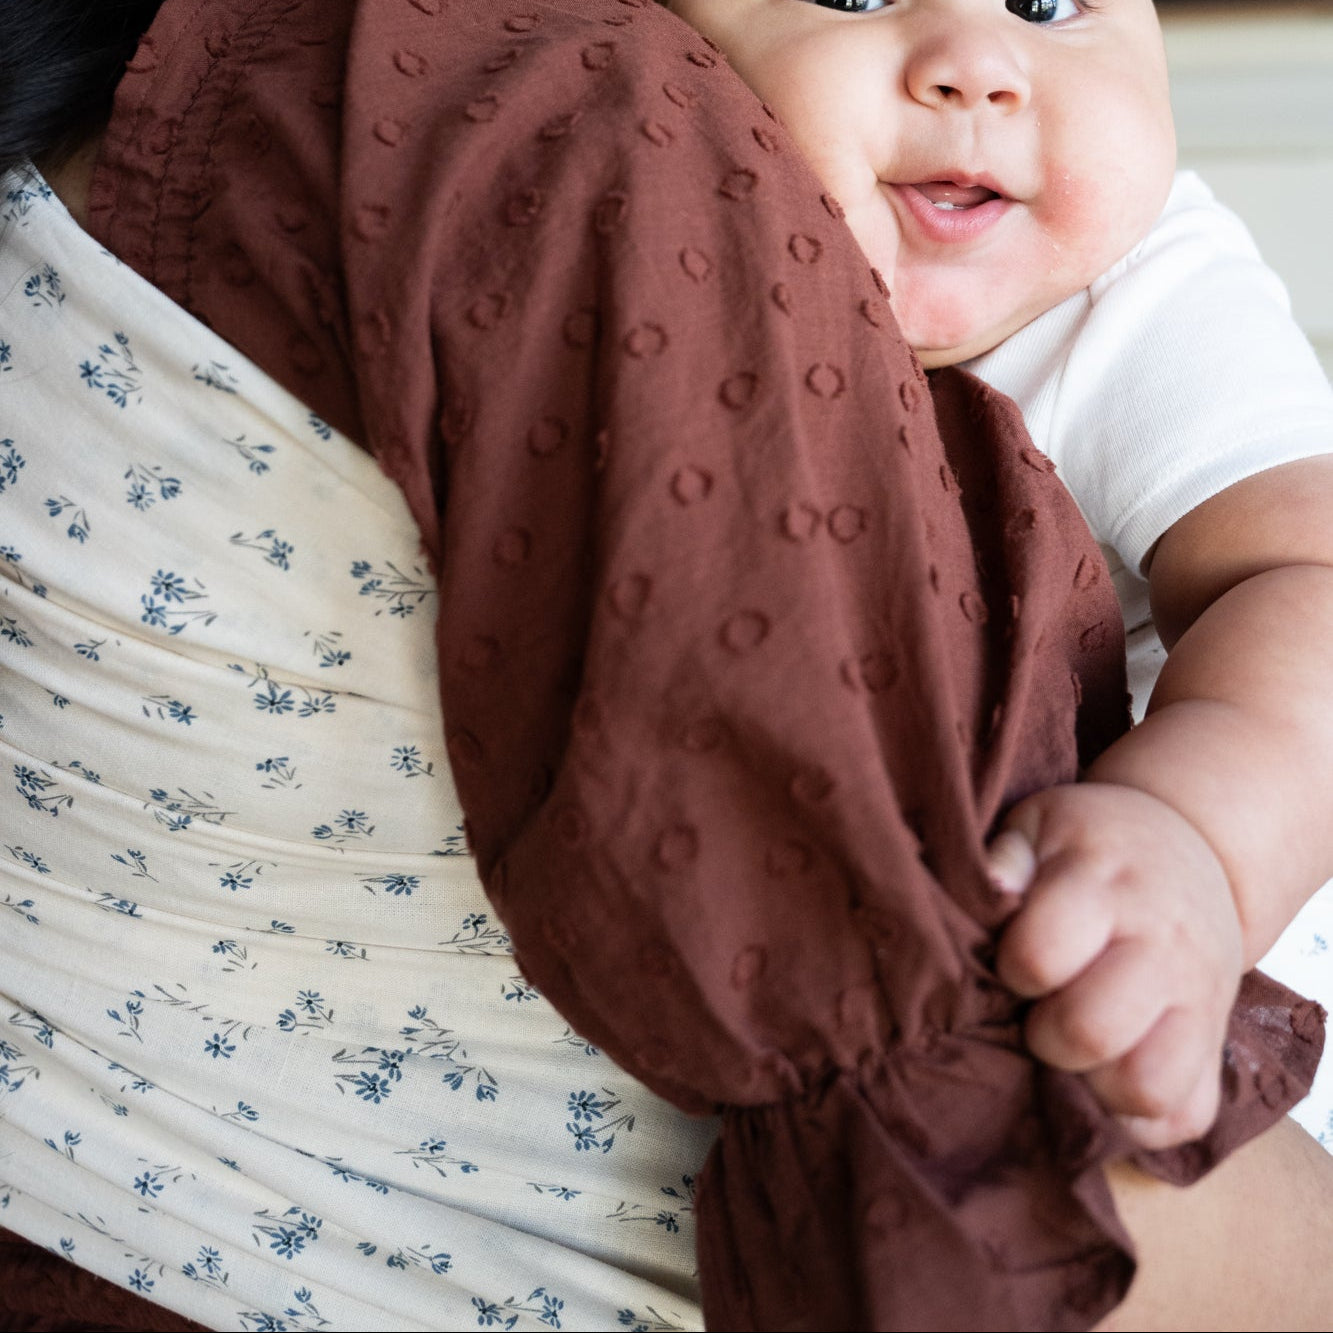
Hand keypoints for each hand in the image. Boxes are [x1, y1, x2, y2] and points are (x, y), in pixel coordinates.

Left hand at [989, 782, 1243, 1149]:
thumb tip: (993, 886)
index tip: (1014, 961)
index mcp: (1106, 885)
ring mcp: (1199, 1001)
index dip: (1012, 969)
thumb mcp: (1042, 824)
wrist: (1186, 853)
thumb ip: (1005, 856)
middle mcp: (1162, 947)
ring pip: (1147, 1089)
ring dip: (1094, 1086)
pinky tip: (1107, 1075)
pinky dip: (1138, 1118)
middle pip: (1090, 1032)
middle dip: (1043, 1036)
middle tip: (1038, 1012)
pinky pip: (1185, 1118)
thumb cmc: (1089, 847)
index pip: (1041, 955)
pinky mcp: (1217, 1047)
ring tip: (1074, 1052)